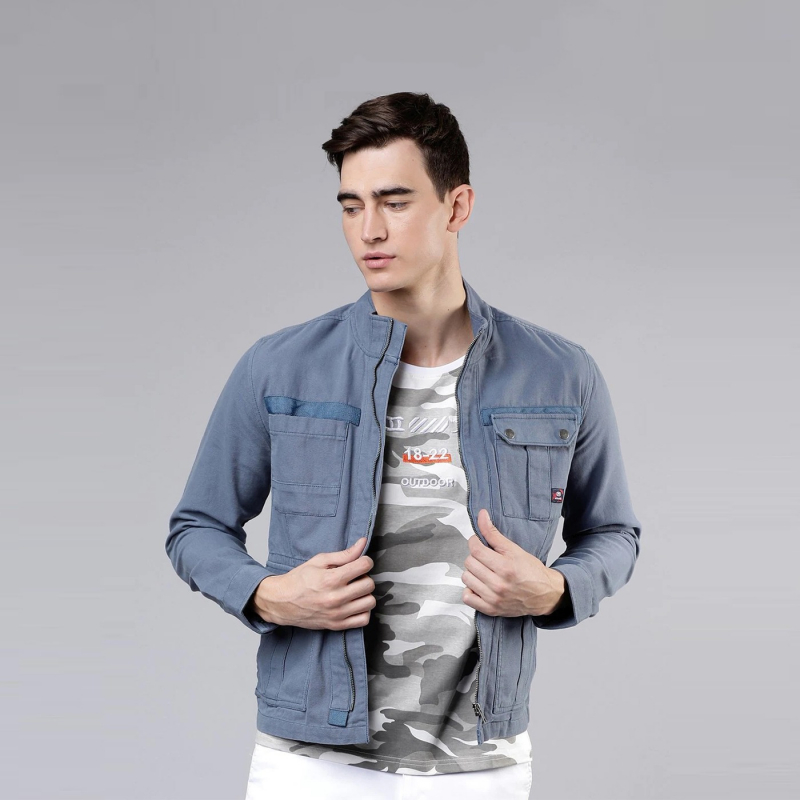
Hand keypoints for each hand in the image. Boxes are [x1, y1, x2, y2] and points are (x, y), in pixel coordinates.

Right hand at [249, 537, 375, 629]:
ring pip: (370, 602)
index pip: (364, 566)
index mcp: (331, 579)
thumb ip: (344, 554)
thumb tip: (363, 543)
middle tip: (354, 577)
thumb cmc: (299, 579)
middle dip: (364, 577)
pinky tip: (354, 604)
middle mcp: (336, 598)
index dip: (364, 561)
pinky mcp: (337, 625)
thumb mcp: (319, 561)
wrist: (282, 602)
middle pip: (369, 584)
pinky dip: (363, 611)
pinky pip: (364, 619)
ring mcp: (337, 614)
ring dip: (365, 594)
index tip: (359, 563)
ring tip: (354, 590)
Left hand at [461, 509, 566, 616]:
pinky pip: (468, 598)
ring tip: (482, 570)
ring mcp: (494, 599)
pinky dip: (470, 590)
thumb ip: (494, 533)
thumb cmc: (531, 571)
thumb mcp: (514, 549)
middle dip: (474, 556)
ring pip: (466, 578)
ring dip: (472, 572)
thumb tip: (481, 515)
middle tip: (484, 557)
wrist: (545, 594)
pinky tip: (479, 585)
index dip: (474, 542)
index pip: (476, 550)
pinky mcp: (491, 610)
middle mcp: (499, 585)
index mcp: (506, 567)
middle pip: (470, 563)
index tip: (478, 542)